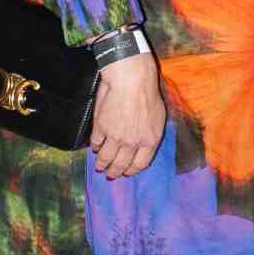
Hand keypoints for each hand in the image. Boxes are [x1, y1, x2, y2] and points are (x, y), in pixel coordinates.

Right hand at [90, 52, 165, 178]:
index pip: (140, 164)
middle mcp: (132, 142)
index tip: (127, 173)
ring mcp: (115, 136)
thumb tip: (143, 143)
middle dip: (114, 172)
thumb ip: (150, 133)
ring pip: (105, 158)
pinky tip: (95, 148)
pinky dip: (95, 147)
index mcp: (150, 140)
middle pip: (121, 164)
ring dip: (101, 165)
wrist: (131, 79)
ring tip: (98, 167)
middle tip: (110, 175)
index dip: (131, 171)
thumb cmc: (147, 93)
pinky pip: (96, 143)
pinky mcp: (100, 127)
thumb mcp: (158, 116)